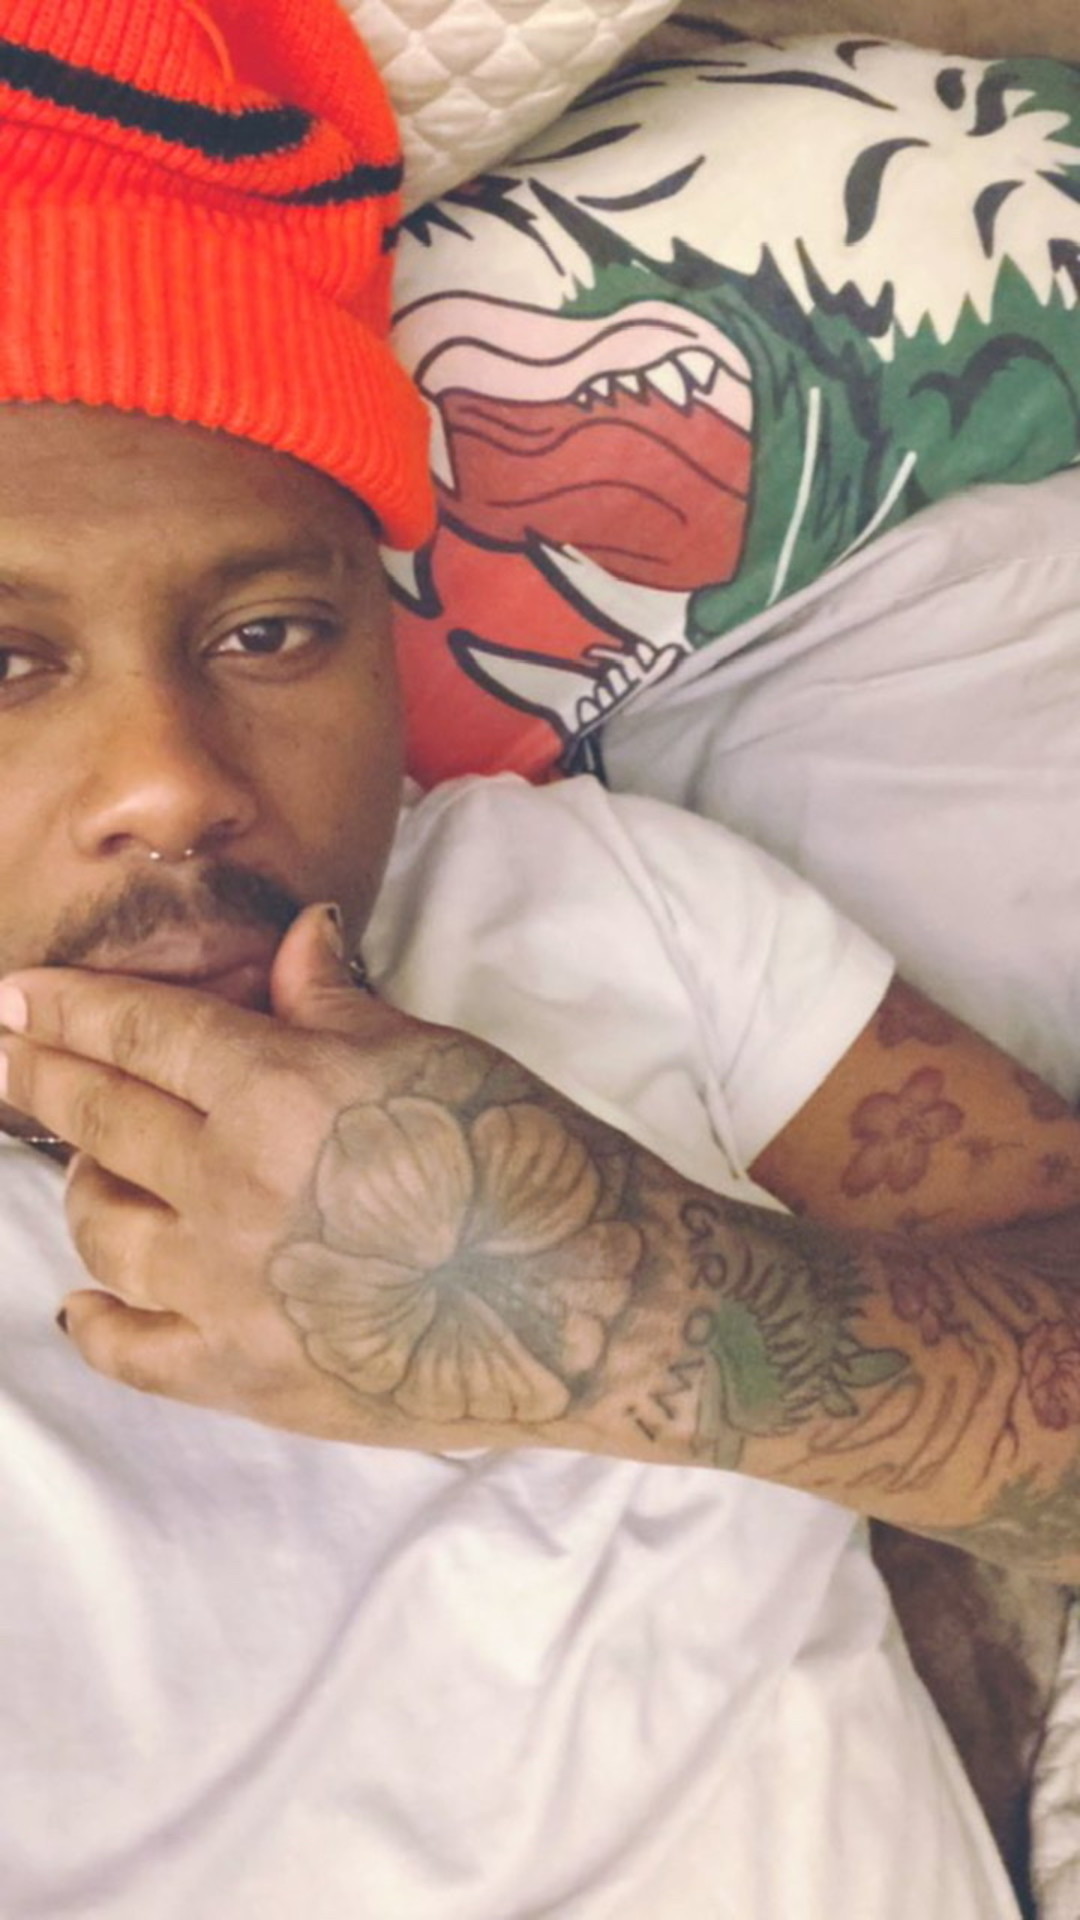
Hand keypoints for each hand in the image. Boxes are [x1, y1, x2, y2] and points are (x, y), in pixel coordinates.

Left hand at [0, 911, 641, 1447]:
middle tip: (4, 1050)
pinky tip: (81, 1302)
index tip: (15, 995)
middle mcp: (232, 1188)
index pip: (142, 1033)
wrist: (594, 1304)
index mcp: (278, 1090)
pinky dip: (94, 1320)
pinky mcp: (246, 1379)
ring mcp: (229, 1293)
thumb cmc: (531, 1159)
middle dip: (37, 1073)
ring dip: (83, 1188)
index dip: (69, 1007)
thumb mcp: (433, 1053)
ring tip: (93, 1169)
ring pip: (102, 1229)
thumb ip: (334, 1002)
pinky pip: (131, 1352)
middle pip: (99, 1120)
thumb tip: (294, 940)